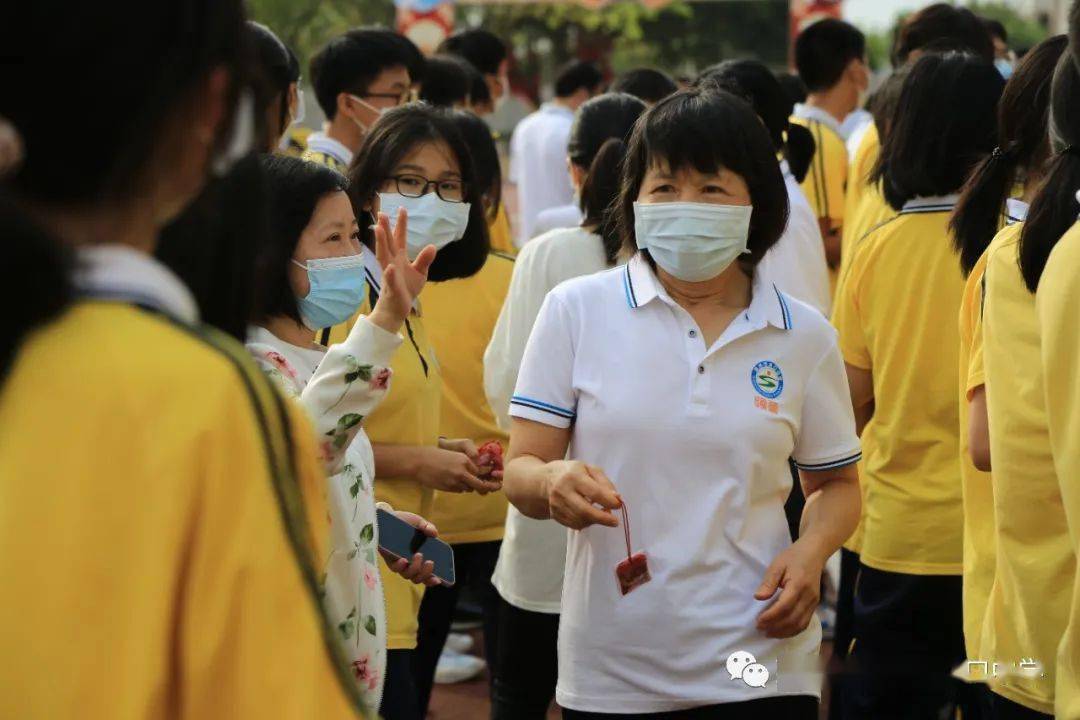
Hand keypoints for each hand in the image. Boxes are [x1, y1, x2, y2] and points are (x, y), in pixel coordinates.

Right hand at [368, 207, 436, 333]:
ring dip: (381, 244)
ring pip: (384, 256)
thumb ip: (424, 259)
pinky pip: (390, 280)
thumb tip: (432, 246)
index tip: (402, 209)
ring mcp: (389, 274)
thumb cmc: (406, 288)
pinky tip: (390, 267)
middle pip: (388, 242)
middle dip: (385, 228)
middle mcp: (392, 262)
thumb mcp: (420, 272)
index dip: (401, 224)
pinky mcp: (391, 287)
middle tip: (381, 213)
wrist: (397, 308)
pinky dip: (389, 274)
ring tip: (379, 230)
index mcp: (399, 257)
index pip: (400, 237)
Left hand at [379, 510, 441, 586]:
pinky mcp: (388, 559)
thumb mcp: (418, 522)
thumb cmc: (404, 522)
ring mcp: (399, 563)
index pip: (427, 575)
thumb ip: (428, 527)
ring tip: (418, 555)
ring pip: (407, 575)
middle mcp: (409, 565)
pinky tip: (404, 559)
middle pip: (418, 578)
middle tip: (430, 562)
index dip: (432, 580)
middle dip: (426, 573)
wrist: (386, 517)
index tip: (439, 579)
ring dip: (415, 568)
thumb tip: (434, 533)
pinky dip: (400, 566)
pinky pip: (394, 568)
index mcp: (420, 559)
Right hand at [416, 446, 501, 493]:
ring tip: (463, 481)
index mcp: (464, 459)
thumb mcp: (452, 454)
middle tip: (492, 488)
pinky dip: (459, 488)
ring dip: (469, 486)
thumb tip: (475, 471)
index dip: (484, 474)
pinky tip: (453, 482)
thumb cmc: (434, 455)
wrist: (418, 462)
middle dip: (487, 487)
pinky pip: (459, 490)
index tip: (488, 477)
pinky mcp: (448, 487)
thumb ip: (465, 462)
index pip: (479, 471)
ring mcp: (455, 481)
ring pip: (469, 488)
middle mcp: (462, 470)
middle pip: (480, 484)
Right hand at [545, 461, 620, 529]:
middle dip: (603, 518)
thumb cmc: (572, 473)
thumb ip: (605, 483)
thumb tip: (616, 498)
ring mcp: (557, 505)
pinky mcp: (555, 515)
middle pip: (585, 511)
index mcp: (573, 476)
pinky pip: (574, 525)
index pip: (594, 492)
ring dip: (594, 521)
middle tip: (615, 522)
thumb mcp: (590, 469)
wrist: (545, 480)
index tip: (619, 505)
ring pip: (580, 520)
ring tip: (601, 515)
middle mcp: (562, 491)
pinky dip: (585, 523)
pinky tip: (589, 516)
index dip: (608, 501)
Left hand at [754, 540, 826, 638]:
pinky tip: (781, 631)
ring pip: (800, 624)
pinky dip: (793, 630)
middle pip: (792, 619)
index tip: (758, 621)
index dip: (771, 617)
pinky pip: (805, 622)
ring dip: (784, 632)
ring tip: (769, 633)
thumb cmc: (793, 557)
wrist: (814, 553)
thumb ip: (768, 582)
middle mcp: (809, 596)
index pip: (784, 607)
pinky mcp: (815, 605)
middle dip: (775, 627)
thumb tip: (758, 597)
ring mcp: (814, 602)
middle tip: (760, 629)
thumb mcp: (777, 564)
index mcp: (798, 585)